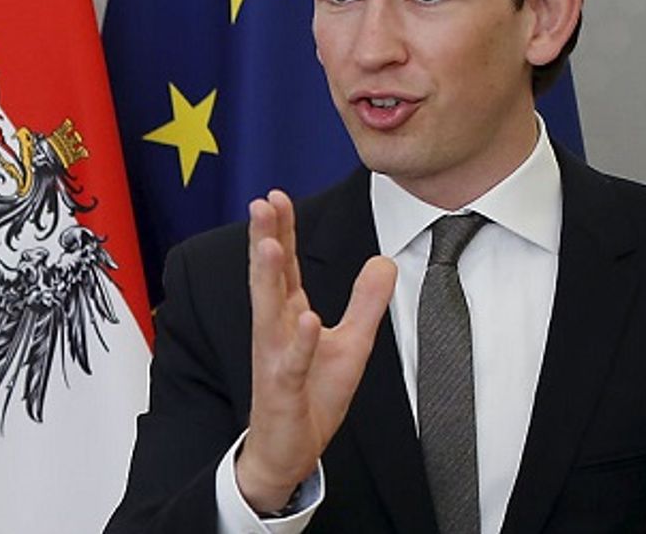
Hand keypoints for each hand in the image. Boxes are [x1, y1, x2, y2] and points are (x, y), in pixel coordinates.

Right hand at [235, 189, 395, 512]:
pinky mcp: (282, 389)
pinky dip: (298, 340)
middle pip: (268, 277)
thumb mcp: (351, 343)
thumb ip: (365, 302)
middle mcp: (275, 330)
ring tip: (268, 245)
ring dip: (266, 278)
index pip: (282, 265)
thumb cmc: (312, 395)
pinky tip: (305, 317)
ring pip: (268, 312)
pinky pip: (290, 362)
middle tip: (261, 203)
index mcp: (288, 315)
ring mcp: (275, 358)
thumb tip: (384, 260)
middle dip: (264, 239)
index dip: (280, 231)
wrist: (288, 450)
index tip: (276, 195)